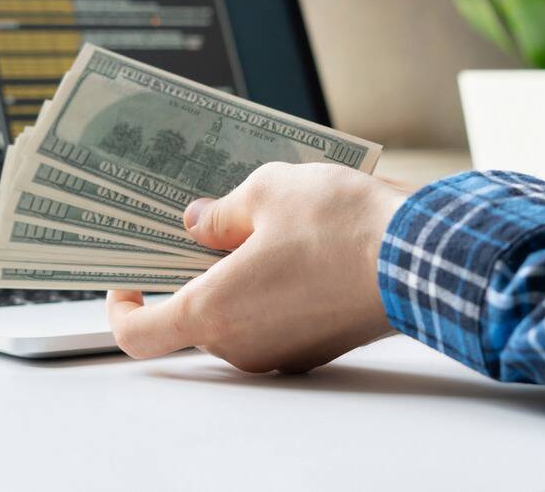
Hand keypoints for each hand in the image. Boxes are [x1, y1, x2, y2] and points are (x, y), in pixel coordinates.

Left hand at [107, 162, 408, 372]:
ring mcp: (284, 352)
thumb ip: (220, 212)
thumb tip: (199, 223)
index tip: (126, 279)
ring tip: (258, 224)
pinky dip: (271, 290)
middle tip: (201, 226)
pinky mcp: (318, 347)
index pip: (139, 334)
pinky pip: (275, 321)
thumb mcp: (267, 193)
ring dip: (236, 278)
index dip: (123, 307)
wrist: (422, 257)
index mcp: (214, 312)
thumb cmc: (341, 227)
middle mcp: (243, 345)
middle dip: (191, 273)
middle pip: (193, 318)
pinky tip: (294, 245)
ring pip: (238, 318)